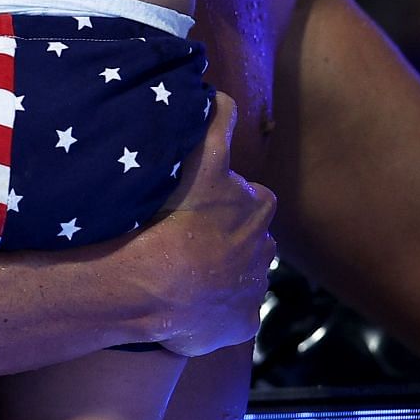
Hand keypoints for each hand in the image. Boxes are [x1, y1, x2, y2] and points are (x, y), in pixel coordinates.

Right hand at [141, 94, 277, 356]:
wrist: (156, 284)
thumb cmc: (174, 215)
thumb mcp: (201, 155)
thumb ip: (218, 121)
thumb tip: (224, 95)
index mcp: (257, 208)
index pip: (251, 198)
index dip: (225, 200)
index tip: (199, 208)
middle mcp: (263, 247)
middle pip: (250, 237)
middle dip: (229, 239)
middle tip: (189, 241)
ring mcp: (254, 288)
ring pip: (243, 276)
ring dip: (222, 274)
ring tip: (184, 276)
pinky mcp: (243, 324)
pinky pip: (233, 317)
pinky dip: (217, 315)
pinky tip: (188, 310)